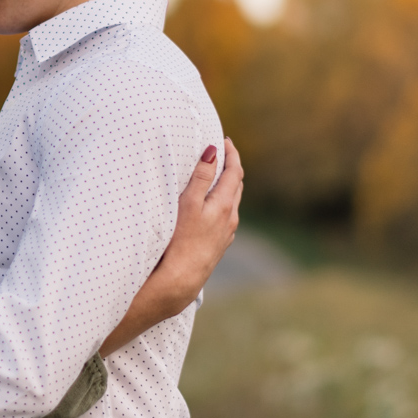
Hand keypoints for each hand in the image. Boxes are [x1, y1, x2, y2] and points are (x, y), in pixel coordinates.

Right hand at [100, 138, 243, 355]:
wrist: (182, 278)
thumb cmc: (181, 239)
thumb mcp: (188, 203)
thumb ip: (201, 176)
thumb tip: (213, 151)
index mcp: (225, 204)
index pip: (234, 171)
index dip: (232, 153)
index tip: (225, 140)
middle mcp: (231, 218)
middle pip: (237, 185)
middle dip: (231, 167)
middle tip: (223, 154)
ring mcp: (227, 233)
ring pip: (232, 202)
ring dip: (228, 186)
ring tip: (217, 176)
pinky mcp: (219, 244)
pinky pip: (226, 217)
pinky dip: (222, 203)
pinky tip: (212, 207)